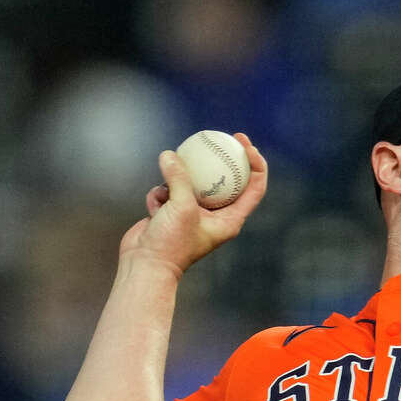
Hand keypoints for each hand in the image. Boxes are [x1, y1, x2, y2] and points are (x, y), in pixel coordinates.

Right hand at [119, 132, 267, 275]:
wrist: (144, 264)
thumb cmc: (170, 243)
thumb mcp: (180, 207)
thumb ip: (179, 178)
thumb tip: (170, 155)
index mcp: (231, 220)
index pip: (255, 188)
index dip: (256, 164)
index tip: (246, 144)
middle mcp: (216, 216)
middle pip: (227, 180)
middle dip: (224, 158)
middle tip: (220, 136)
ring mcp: (194, 213)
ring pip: (191, 182)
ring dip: (175, 182)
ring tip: (167, 191)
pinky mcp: (173, 211)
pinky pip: (168, 190)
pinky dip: (159, 196)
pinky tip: (153, 209)